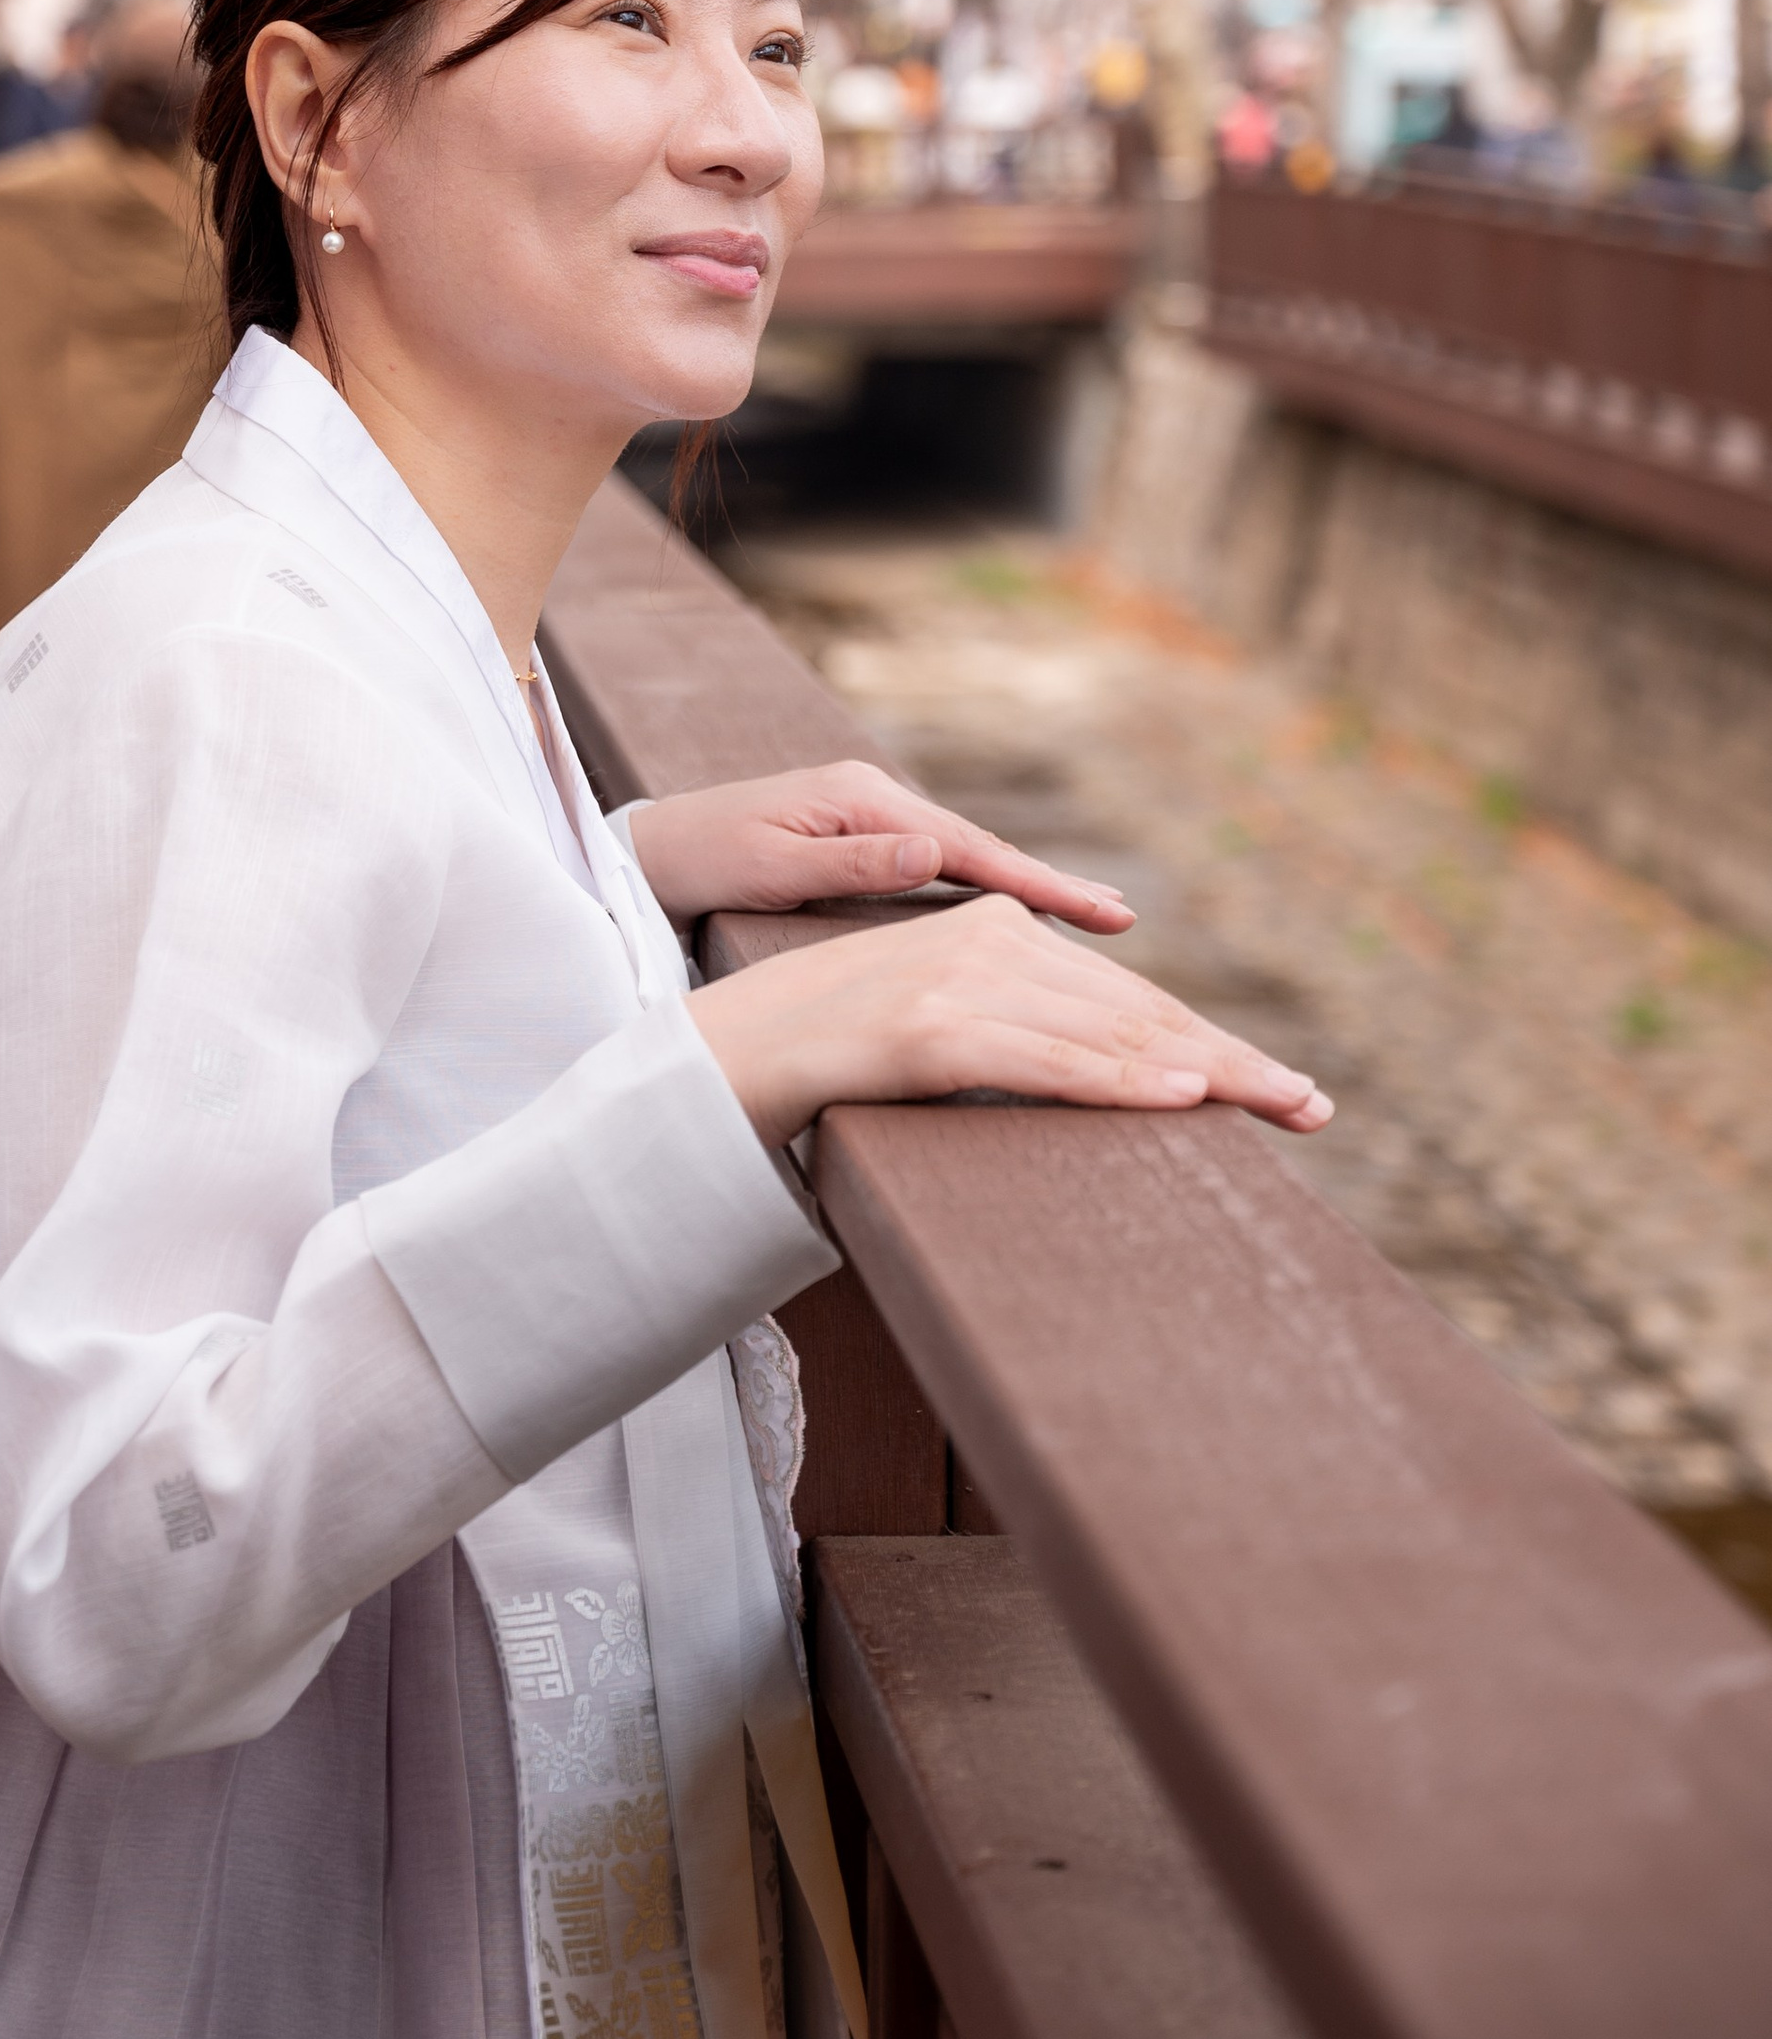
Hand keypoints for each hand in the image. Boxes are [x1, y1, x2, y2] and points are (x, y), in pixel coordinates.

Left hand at [627, 758, 1135, 937]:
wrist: (647, 852)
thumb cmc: (699, 863)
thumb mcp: (772, 867)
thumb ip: (854, 864)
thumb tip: (935, 853)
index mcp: (862, 798)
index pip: (968, 849)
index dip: (1037, 885)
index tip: (1101, 912)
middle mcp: (874, 797)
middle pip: (979, 849)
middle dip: (1050, 885)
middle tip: (1123, 920)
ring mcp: (867, 815)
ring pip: (963, 859)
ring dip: (1023, 888)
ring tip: (1091, 918)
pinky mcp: (857, 838)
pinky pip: (936, 867)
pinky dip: (981, 888)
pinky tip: (1012, 914)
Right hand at [689, 891, 1334, 1148]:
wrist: (724, 1049)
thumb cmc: (829, 1052)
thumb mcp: (936, 1030)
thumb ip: (1007, 1029)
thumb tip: (1088, 1064)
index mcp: (991, 932)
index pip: (1123, 997)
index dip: (1205, 1040)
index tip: (1276, 1084)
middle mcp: (984, 944)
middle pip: (1134, 1012)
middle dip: (1229, 1061)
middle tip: (1314, 1106)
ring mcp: (957, 986)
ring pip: (1106, 1036)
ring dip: (1203, 1074)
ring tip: (1279, 1104)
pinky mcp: (929, 1032)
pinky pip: (1045, 1062)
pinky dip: (1118, 1079)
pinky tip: (1179, 1094)